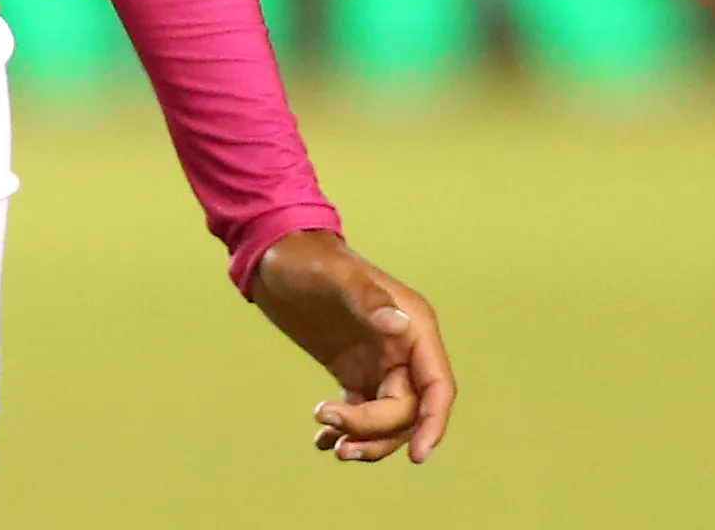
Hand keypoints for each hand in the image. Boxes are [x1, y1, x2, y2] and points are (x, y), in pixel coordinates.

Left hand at [249, 231, 454, 465]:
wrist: (277, 257)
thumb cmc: (309, 260)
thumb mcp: (337, 277)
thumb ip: (370, 301)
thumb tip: (400, 327)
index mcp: (413, 326)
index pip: (437, 386)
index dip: (432, 423)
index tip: (416, 456)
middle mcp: (403, 348)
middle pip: (407, 411)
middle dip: (375, 429)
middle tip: (331, 424)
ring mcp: (379, 362)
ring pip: (387, 419)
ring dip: (364, 438)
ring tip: (329, 442)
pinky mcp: (354, 370)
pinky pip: (361, 412)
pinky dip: (346, 431)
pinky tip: (322, 439)